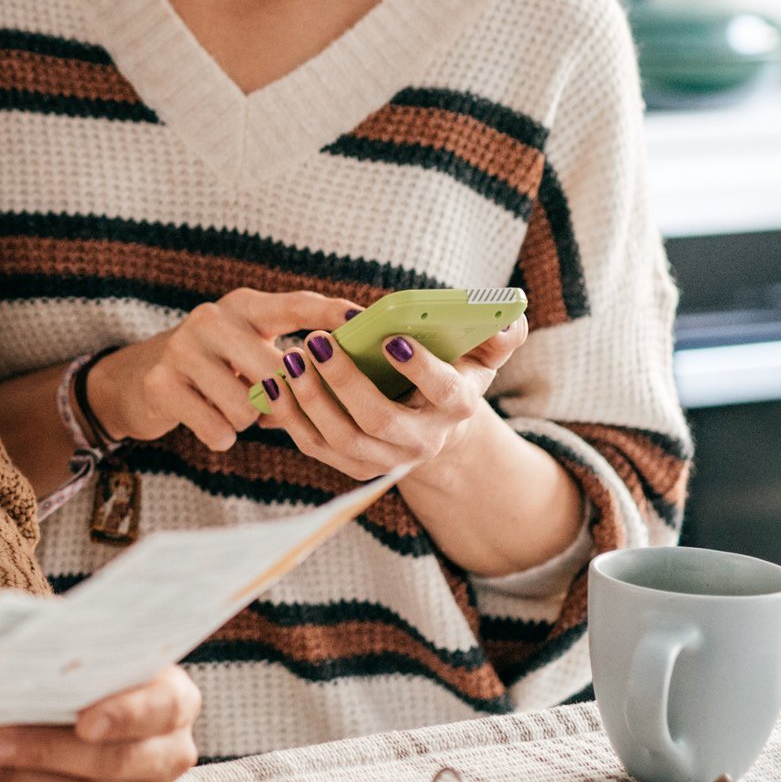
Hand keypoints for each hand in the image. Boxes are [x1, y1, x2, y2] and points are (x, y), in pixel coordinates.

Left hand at [0, 667, 200, 781]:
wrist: (98, 716)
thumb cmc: (86, 681)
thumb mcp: (88, 660)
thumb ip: (66, 663)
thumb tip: (6, 673)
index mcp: (176, 700)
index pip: (158, 708)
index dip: (122, 716)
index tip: (82, 721)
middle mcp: (174, 753)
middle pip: (110, 762)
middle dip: (41, 752)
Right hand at [88, 289, 360, 451]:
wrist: (139, 380)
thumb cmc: (216, 369)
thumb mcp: (249, 349)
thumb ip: (290, 357)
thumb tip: (348, 377)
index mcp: (244, 306)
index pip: (296, 306)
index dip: (330, 314)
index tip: (361, 320)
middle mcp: (212, 318)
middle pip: (276, 370)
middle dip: (283, 399)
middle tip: (274, 406)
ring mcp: (183, 348)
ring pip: (248, 406)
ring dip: (246, 420)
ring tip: (229, 408)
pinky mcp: (162, 383)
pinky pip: (218, 428)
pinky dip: (221, 435)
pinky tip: (209, 422)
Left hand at [267, 316, 529, 482]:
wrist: (434, 428)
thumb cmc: (455, 374)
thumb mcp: (483, 353)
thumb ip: (500, 333)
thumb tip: (506, 315)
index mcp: (457, 408)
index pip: (443, 392)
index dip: (419, 368)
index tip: (391, 339)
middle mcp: (422, 442)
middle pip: (379, 419)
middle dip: (344, 381)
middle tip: (317, 342)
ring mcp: (384, 460)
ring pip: (341, 437)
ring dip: (311, 398)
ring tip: (291, 358)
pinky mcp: (352, 465)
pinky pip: (315, 444)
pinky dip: (291, 415)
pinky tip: (274, 383)